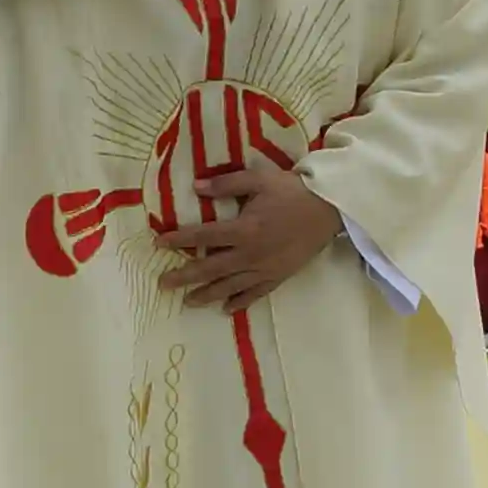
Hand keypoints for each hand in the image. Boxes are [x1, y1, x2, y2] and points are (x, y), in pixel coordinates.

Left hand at [159, 156, 343, 310]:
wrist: (328, 210)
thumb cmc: (292, 191)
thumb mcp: (259, 178)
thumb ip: (226, 184)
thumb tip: (196, 187)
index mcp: (242, 229)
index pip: (202, 237)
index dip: (178, 241)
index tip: (159, 244)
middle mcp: (249, 254)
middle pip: (210, 269)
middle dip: (184, 277)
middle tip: (163, 284)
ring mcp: (263, 269)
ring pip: (229, 287)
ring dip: (206, 295)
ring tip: (188, 301)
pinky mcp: (278, 277)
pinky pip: (254, 294)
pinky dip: (239, 303)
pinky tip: (226, 309)